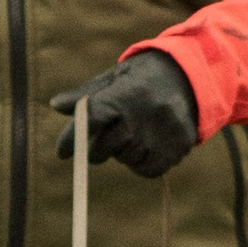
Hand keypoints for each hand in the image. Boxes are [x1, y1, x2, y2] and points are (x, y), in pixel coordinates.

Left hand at [52, 53, 199, 180]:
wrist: (191, 77)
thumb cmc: (143, 77)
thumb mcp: (115, 78)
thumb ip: (87, 95)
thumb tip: (56, 105)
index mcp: (127, 92)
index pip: (93, 118)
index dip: (73, 137)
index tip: (61, 152)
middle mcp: (146, 113)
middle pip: (106, 146)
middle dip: (96, 148)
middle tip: (98, 142)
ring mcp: (164, 133)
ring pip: (126, 159)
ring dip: (121, 152)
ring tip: (133, 132)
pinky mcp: (178, 148)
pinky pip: (147, 169)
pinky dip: (140, 162)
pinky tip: (146, 144)